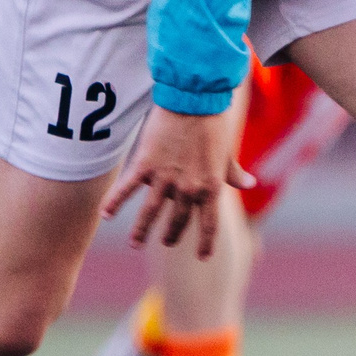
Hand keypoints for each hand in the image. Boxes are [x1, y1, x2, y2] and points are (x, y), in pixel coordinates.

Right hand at [100, 106, 253, 256]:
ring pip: (150, 213)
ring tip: (135, 244)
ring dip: (141, 231)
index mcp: (211, 188)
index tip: (203, 257)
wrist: (194, 99)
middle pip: (178, 221)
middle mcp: (188, 189)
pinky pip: (127, 189)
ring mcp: (165, 178)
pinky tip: (105, 215)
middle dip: (171, 235)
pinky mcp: (145, 164)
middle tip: (166, 242)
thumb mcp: (226, 152)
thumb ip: (234, 173)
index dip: (206, 242)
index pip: (209, 224)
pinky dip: (115, 203)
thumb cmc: (213, 124)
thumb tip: (250, 184)